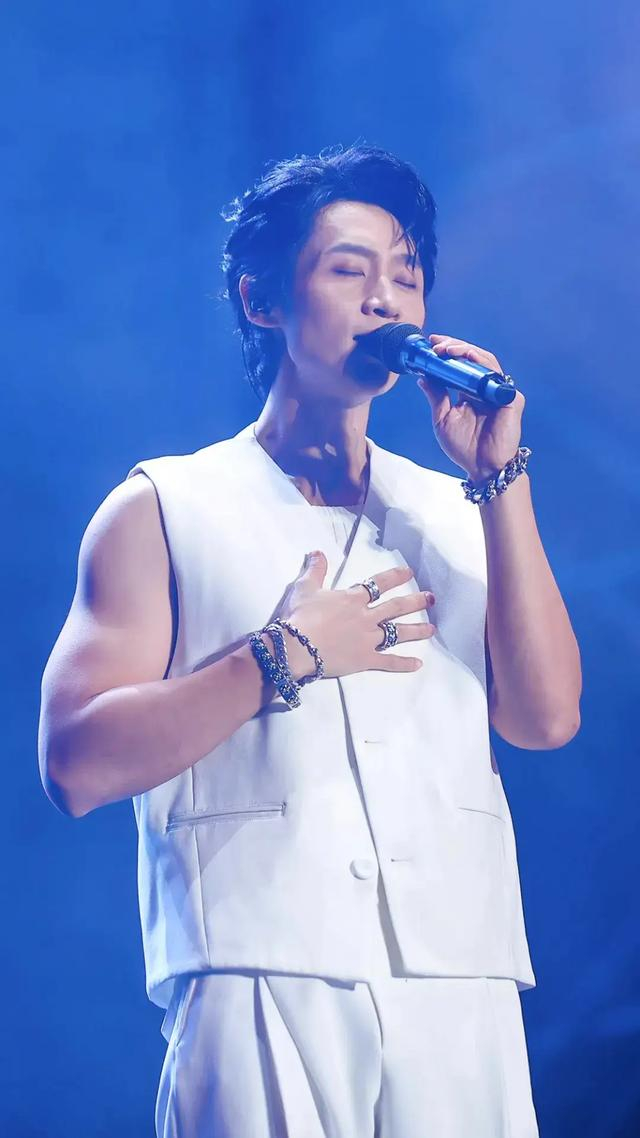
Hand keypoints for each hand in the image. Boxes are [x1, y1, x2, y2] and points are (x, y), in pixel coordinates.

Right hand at [278, 554, 435, 679]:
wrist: (296, 646)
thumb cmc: (300, 616)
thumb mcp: (305, 587)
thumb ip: (315, 569)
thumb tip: (317, 552)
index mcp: (353, 599)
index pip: (379, 584)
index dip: (395, 577)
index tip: (409, 572)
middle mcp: (366, 617)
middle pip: (396, 608)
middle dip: (415, 602)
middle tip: (431, 598)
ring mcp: (368, 639)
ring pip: (398, 633)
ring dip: (417, 630)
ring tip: (432, 629)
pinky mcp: (365, 659)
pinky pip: (388, 662)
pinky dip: (403, 664)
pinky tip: (418, 664)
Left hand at [417, 334, 524, 481]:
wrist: (481, 468)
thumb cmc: (463, 447)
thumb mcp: (442, 419)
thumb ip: (436, 396)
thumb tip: (422, 377)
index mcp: (470, 393)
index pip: (461, 365)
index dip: (448, 352)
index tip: (431, 344)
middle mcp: (486, 389)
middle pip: (473, 358)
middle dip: (454, 347)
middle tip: (436, 343)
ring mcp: (499, 392)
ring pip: (485, 361)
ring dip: (465, 351)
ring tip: (446, 349)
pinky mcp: (511, 399)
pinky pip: (496, 375)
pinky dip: (481, 364)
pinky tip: (466, 360)